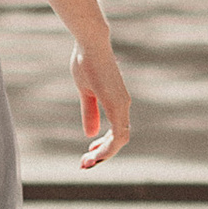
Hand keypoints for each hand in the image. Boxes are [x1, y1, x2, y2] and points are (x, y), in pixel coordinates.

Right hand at [70, 30, 129, 170]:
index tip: (87, 154)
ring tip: (87, 162)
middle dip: (102, 154)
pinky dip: (109, 147)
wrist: (90, 44)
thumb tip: (91, 133)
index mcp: (117, 103)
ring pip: (120, 139)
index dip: (103, 147)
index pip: (116, 133)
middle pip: (119, 139)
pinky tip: (95, 153)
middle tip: (85, 164)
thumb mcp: (85, 92)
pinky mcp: (118, 103)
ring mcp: (122, 104)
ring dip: (104, 154)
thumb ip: (90, 112)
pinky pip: (119, 133)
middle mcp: (123, 105)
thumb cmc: (86, 63)